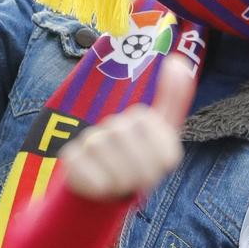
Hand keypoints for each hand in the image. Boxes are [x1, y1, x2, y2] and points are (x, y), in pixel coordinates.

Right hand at [58, 58, 196, 201]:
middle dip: (142, 178)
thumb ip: (174, 100)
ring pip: (118, 172)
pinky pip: (94, 179)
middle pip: (142, 162)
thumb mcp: (164, 137)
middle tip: (136, 179)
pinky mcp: (71, 156)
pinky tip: (99, 184)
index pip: (164, 152)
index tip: (156, 168)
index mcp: (142, 119)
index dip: (161, 168)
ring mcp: (90, 138)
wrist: (101, 186)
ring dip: (122, 184)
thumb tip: (178, 60)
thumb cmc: (138, 160)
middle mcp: (115, 124)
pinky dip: (101, 188)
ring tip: (119, 182)